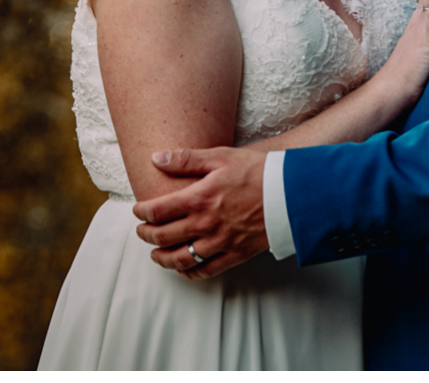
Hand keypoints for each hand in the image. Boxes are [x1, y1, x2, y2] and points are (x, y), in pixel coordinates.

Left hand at [135, 143, 269, 278]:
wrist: (291, 193)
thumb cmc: (257, 170)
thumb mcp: (222, 156)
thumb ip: (187, 159)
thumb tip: (156, 157)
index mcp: (199, 198)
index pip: (158, 210)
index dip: (142, 212)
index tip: (137, 210)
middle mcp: (205, 224)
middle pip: (164, 237)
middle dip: (146, 235)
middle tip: (141, 231)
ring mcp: (219, 243)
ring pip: (180, 259)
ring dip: (162, 258)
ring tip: (155, 254)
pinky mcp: (234, 255)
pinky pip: (205, 271)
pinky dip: (189, 273)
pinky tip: (183, 269)